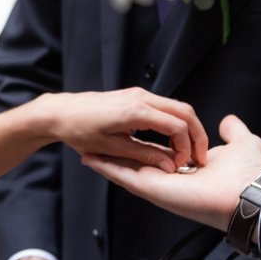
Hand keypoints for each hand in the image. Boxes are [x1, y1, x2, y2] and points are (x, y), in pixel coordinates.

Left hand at [28, 88, 207, 174]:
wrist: (61, 112)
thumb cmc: (80, 130)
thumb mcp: (112, 148)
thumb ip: (143, 155)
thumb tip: (169, 165)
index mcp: (136, 111)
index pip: (177, 126)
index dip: (186, 147)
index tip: (184, 165)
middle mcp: (141, 98)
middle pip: (185, 111)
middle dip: (197, 135)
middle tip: (199, 157)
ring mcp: (139, 94)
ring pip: (178, 107)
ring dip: (188, 128)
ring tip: (188, 151)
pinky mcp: (136, 96)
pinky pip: (165, 106)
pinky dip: (176, 121)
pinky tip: (174, 140)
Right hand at [82, 115, 260, 229]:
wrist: (252, 193)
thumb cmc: (250, 174)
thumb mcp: (242, 142)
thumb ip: (233, 131)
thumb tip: (227, 121)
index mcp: (188, 169)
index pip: (160, 156)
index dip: (144, 146)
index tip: (130, 134)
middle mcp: (171, 178)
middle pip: (137, 165)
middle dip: (117, 157)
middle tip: (98, 144)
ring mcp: (160, 185)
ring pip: (126, 171)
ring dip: (105, 162)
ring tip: (85, 150)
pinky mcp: (154, 188)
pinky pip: (125, 176)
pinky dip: (106, 167)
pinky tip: (90, 158)